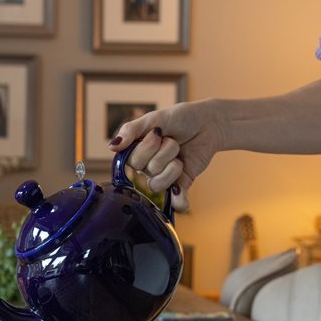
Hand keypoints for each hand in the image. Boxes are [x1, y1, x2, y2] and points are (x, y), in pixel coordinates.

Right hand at [108, 100, 222, 212]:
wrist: (208, 122)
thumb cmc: (179, 118)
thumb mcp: (154, 119)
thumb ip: (131, 130)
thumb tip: (112, 147)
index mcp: (137, 152)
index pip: (131, 161)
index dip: (146, 148)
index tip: (158, 133)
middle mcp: (147, 167)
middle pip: (147, 171)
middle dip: (164, 152)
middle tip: (172, 140)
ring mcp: (164, 177)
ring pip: (158, 185)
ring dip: (173, 167)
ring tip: (180, 154)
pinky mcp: (181, 184)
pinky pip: (176, 202)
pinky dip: (178, 202)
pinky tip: (179, 196)